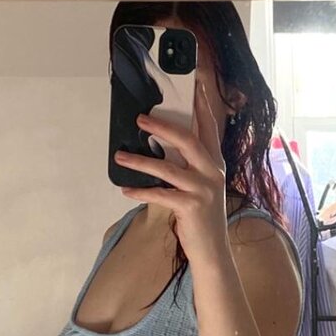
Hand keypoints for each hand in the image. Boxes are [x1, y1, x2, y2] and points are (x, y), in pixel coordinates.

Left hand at [113, 79, 228, 262]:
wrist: (212, 251)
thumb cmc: (202, 217)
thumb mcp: (201, 187)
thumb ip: (189, 166)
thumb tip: (161, 147)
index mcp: (215, 164)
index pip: (209, 128)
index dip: (202, 106)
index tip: (196, 85)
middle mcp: (212, 173)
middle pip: (188, 140)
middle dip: (162, 127)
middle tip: (141, 120)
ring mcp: (203, 190)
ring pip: (167, 168)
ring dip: (140, 161)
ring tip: (120, 157)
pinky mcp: (190, 207)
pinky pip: (159, 194)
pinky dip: (140, 191)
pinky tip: (126, 189)